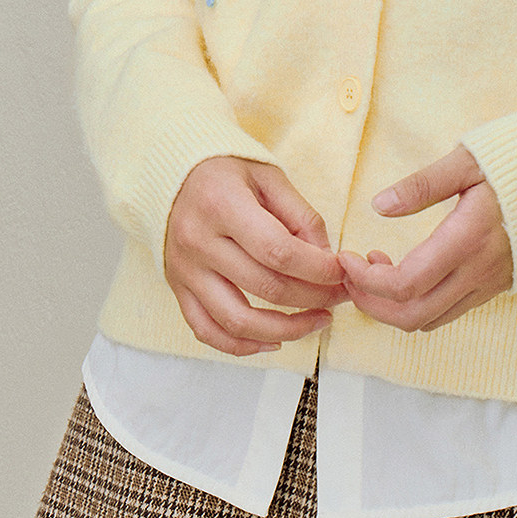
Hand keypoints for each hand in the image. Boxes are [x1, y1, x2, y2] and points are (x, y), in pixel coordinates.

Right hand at [165, 155, 347, 356]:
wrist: (173, 174)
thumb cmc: (226, 172)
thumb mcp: (269, 177)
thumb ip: (301, 216)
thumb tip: (328, 259)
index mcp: (223, 205)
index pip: (279, 251)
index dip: (319, 270)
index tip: (343, 273)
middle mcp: (199, 241)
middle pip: (265, 287)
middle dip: (314, 298)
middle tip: (340, 295)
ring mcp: (185, 269)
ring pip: (238, 321)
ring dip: (286, 330)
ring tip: (317, 321)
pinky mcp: (177, 288)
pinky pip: (207, 331)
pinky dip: (242, 346)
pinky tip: (274, 340)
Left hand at [339, 144, 512, 332]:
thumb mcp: (466, 162)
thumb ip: (422, 186)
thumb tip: (379, 205)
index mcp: (468, 238)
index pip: (407, 283)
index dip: (367, 280)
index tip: (346, 258)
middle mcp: (479, 271)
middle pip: (412, 316)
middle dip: (371, 303)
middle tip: (350, 274)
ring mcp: (489, 284)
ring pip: (429, 320)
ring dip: (393, 306)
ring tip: (375, 268)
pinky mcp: (495, 287)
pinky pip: (448, 311)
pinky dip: (417, 303)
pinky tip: (406, 272)